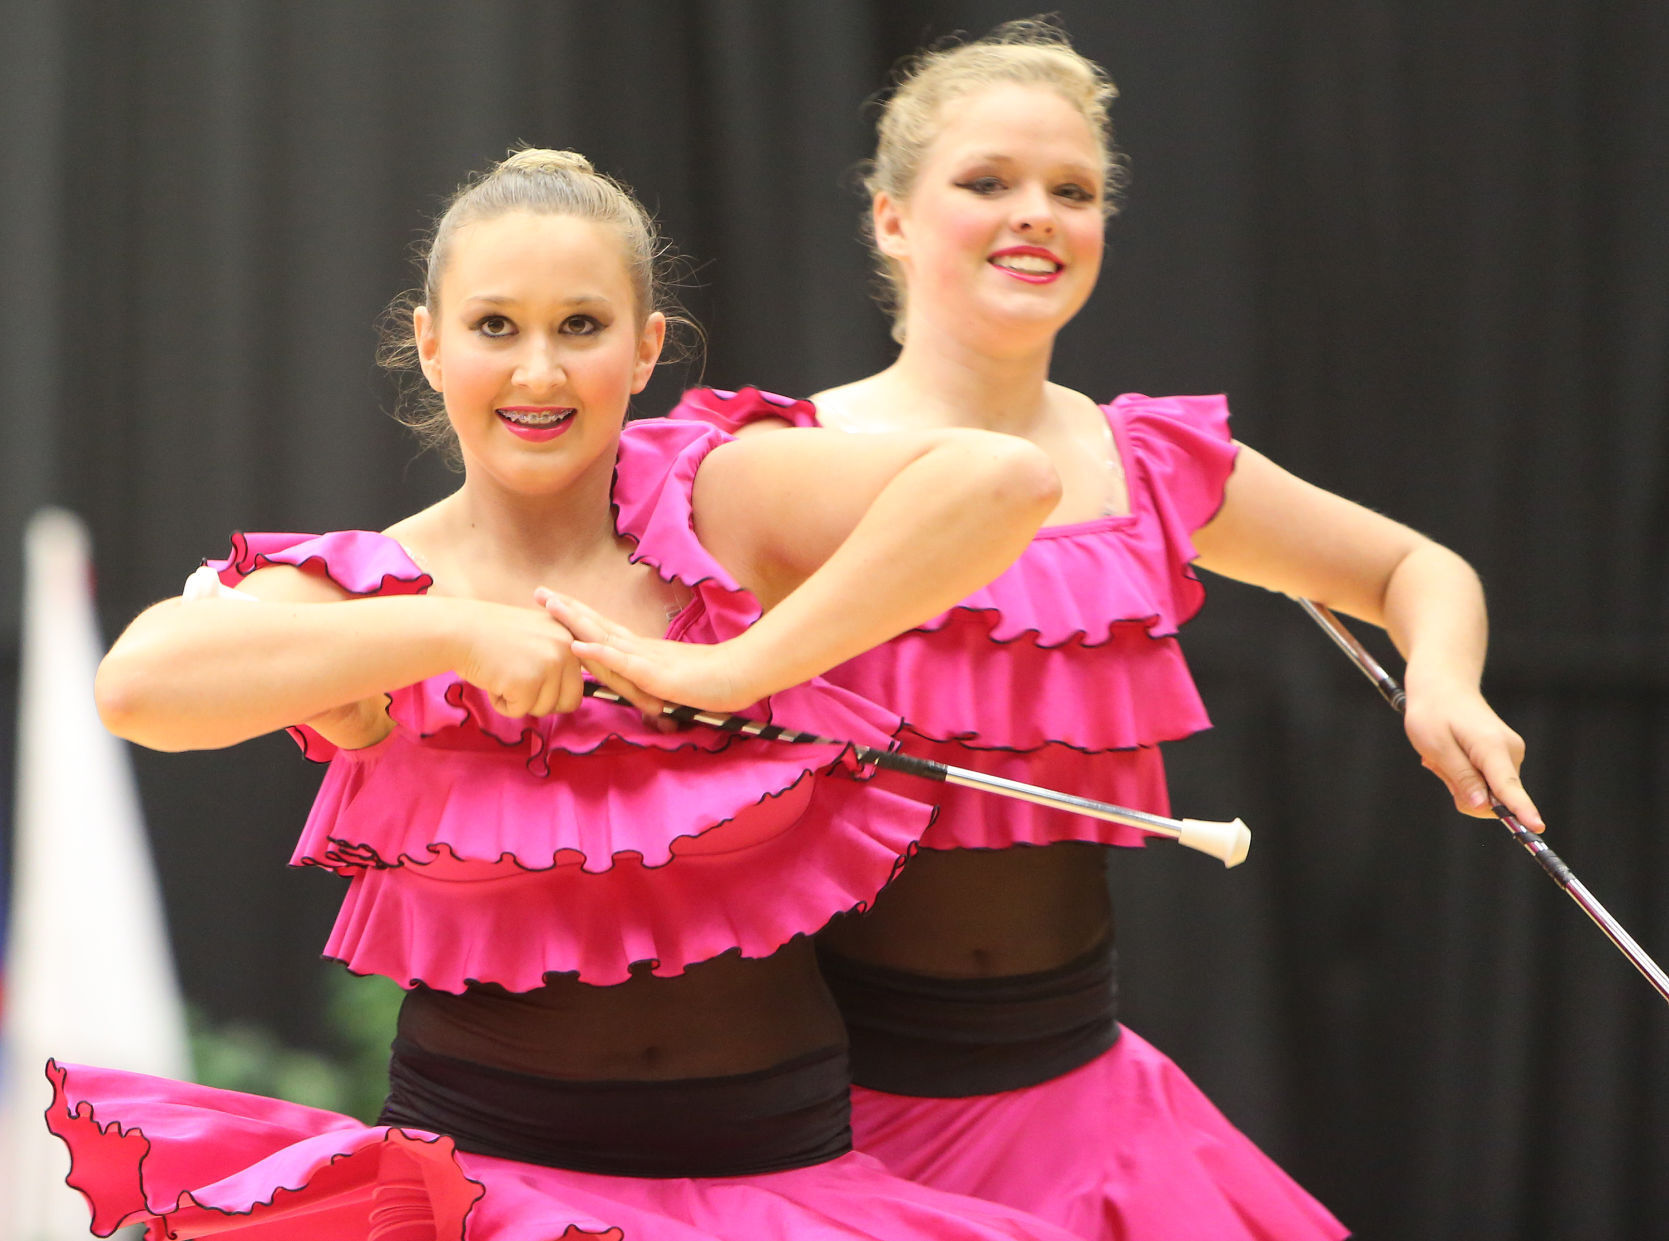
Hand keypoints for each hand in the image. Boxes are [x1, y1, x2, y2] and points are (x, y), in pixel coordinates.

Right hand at [450, 598, 586, 717]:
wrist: (460, 630)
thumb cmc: (494, 637)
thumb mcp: (537, 637)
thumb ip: (558, 659)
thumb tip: (572, 700)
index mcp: (570, 638)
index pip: (578, 685)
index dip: (554, 693)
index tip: (531, 681)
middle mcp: (566, 649)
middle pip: (569, 702)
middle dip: (541, 702)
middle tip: (517, 684)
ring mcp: (549, 665)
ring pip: (544, 709)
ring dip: (519, 701)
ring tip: (502, 674)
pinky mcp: (528, 682)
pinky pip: (520, 711)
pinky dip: (502, 703)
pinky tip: (492, 679)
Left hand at [536, 589, 764, 714]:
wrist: (742, 675)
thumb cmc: (713, 680)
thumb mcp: (674, 681)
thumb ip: (654, 681)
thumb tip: (640, 687)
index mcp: (642, 651)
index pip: (604, 630)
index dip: (579, 616)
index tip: (555, 602)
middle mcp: (640, 649)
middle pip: (597, 625)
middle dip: (566, 609)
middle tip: (539, 592)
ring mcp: (646, 659)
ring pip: (604, 637)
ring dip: (575, 622)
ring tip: (550, 607)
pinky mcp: (655, 674)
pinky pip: (622, 663)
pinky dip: (598, 654)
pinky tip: (577, 646)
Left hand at [1401, 680, 1542, 829]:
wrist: (1444, 687)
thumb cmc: (1434, 714)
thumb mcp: (1437, 747)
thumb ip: (1462, 777)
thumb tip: (1483, 807)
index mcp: (1492, 747)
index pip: (1508, 786)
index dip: (1521, 810)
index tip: (1536, 828)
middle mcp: (1510, 751)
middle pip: (1492, 799)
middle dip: (1462, 793)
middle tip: (1438, 764)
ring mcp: (1510, 754)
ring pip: (1487, 793)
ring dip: (1460, 782)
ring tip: (1445, 756)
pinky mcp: (1505, 758)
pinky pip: (1485, 783)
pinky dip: (1465, 776)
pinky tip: (1453, 756)